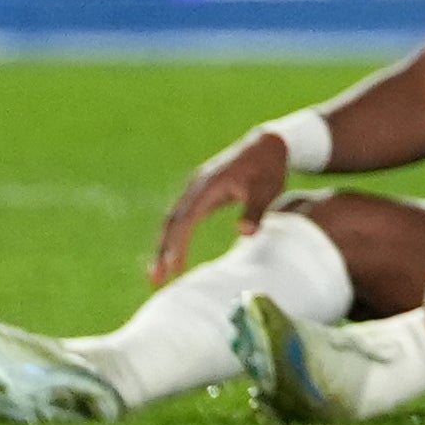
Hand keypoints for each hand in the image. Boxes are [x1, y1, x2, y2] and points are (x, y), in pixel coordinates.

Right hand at [147, 125, 290, 283]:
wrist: (266, 145)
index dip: (178, 243)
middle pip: (171, 222)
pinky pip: (179, 218)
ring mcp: (194, 190)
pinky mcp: (197, 195)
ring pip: (171, 221)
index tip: (173, 266)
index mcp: (209, 185)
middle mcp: (195, 187)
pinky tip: (169, 257)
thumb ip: (255, 210)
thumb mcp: (268, 189)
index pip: (187, 218)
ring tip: (156, 276)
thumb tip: (244, 234)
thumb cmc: (269, 168)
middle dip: (161, 250)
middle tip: (155, 279)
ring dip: (162, 247)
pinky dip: (171, 238)